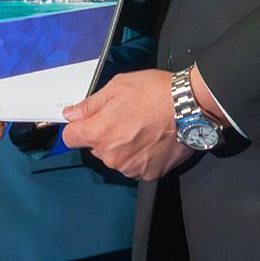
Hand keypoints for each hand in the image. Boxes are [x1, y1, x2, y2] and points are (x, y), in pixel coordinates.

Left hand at [61, 69, 192, 180]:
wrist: (189, 107)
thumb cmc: (154, 92)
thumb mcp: (117, 87)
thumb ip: (90, 104)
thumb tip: (71, 114)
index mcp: (99, 133)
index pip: (70, 138)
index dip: (78, 127)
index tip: (89, 120)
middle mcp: (111, 156)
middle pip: (95, 148)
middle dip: (104, 134)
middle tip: (125, 117)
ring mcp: (130, 168)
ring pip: (116, 158)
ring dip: (123, 147)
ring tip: (142, 128)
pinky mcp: (149, 174)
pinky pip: (136, 166)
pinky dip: (140, 155)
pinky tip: (152, 140)